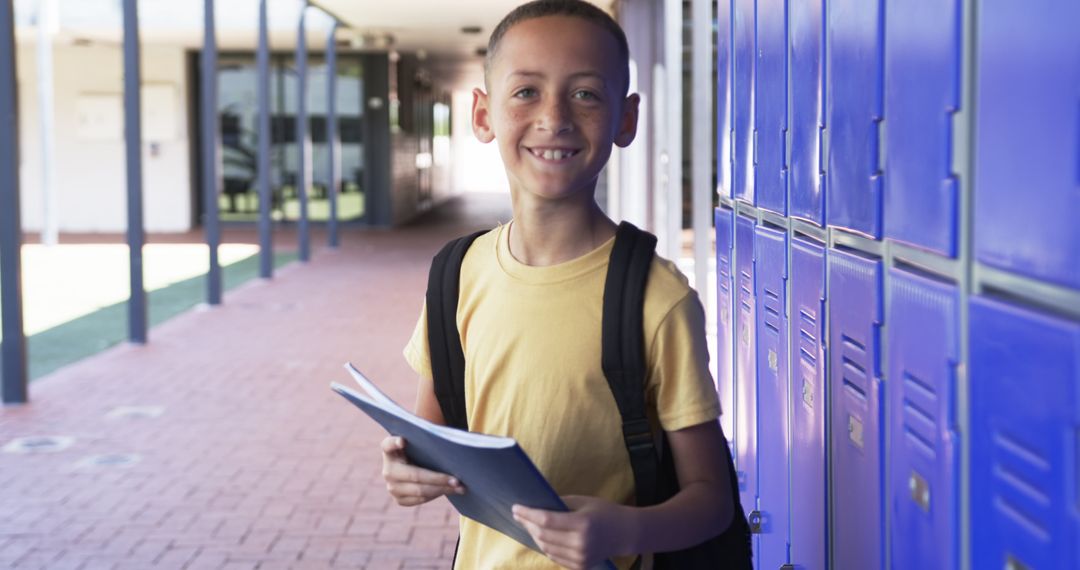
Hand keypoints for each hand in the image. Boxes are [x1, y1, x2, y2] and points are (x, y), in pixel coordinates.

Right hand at [380, 436, 464, 505]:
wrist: (411, 466)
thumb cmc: (419, 449)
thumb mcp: (417, 441)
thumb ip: (423, 438)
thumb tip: (442, 440)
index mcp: (389, 451)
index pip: (388, 444)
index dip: (395, 443)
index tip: (403, 441)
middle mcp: (387, 470)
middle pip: (415, 475)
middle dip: (438, 478)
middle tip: (457, 480)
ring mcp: (391, 487)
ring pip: (420, 491)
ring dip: (442, 489)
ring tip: (459, 487)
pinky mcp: (399, 500)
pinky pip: (420, 499)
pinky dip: (437, 494)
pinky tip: (450, 490)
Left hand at [512, 495, 633, 569]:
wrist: (625, 533)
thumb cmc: (604, 512)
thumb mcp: (583, 502)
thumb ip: (559, 504)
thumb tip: (535, 505)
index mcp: (582, 524)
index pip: (547, 520)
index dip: (528, 514)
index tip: (516, 507)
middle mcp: (580, 544)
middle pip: (543, 535)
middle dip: (528, 524)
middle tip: (519, 514)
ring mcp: (580, 558)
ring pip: (546, 548)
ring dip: (534, 535)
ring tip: (527, 524)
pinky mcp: (580, 567)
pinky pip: (555, 557)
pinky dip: (545, 546)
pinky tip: (540, 536)